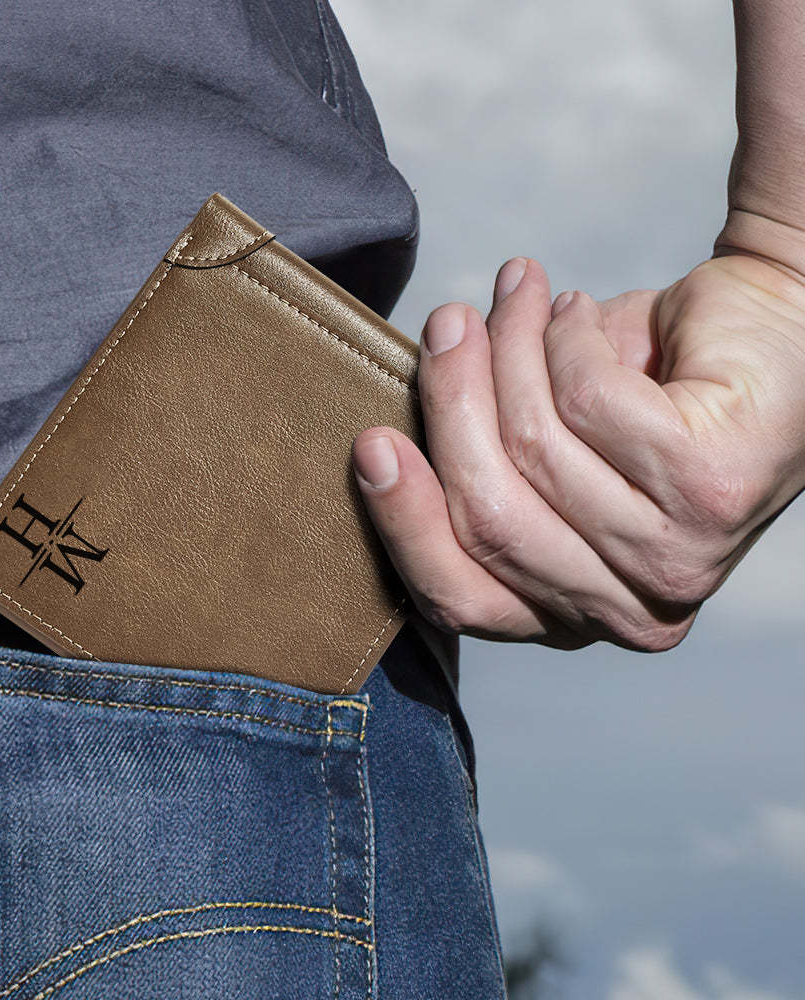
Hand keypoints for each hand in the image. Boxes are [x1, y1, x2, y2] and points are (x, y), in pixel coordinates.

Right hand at [352, 252, 804, 649]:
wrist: (767, 328)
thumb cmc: (640, 394)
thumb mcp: (534, 452)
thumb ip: (472, 474)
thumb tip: (374, 453)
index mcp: (573, 615)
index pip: (461, 595)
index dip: (405, 520)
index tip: (370, 442)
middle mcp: (628, 610)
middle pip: (491, 517)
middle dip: (452, 405)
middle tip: (445, 325)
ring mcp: (675, 561)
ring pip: (534, 446)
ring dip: (512, 348)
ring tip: (518, 293)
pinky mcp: (710, 491)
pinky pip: (588, 400)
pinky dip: (570, 336)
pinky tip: (581, 310)